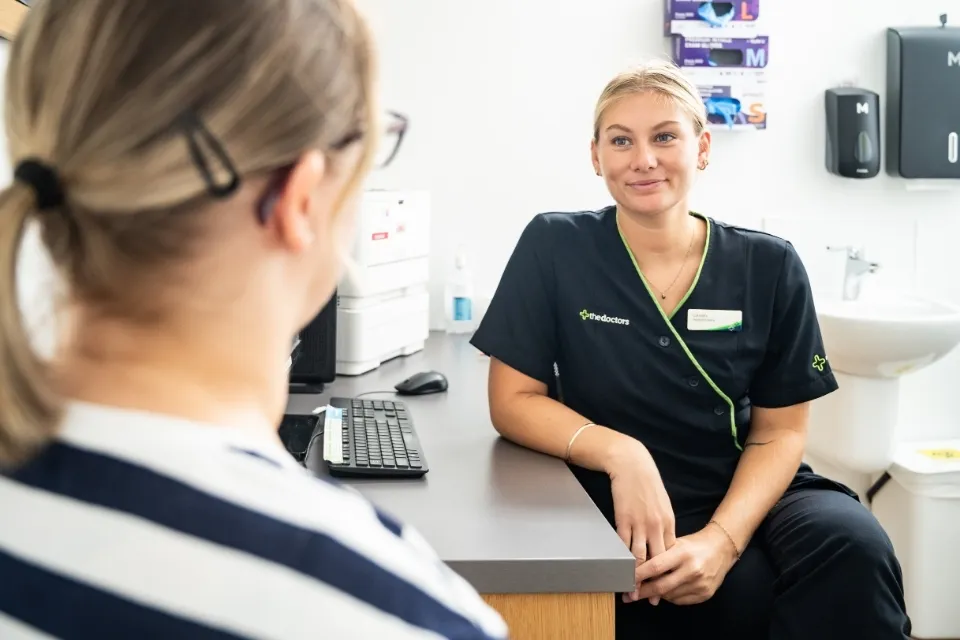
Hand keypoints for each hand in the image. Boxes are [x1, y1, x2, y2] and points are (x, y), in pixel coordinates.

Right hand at [605, 439, 675, 604]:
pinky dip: (621, 559)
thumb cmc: (647, 483)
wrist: (631, 464)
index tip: (666, 587)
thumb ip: (664, 524)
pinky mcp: (623, 519)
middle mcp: (656, 525)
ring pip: (638, 556)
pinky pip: (623, 544)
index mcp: (668, 522)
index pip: (670, 554)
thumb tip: (665, 542)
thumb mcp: (662, 503)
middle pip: (657, 560)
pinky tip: (619, 570)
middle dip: (653, 581)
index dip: (667, 573)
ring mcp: (639, 523)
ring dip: (634, 576)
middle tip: (649, 599)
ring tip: (631, 590)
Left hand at [632, 524, 738, 605]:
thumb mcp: (675, 543)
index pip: (655, 567)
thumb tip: (635, 568)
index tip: (626, 580)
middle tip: (629, 595)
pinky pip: (679, 600)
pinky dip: (669, 596)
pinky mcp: (704, 594)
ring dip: (655, 594)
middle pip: (661, 586)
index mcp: (683, 553)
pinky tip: (665, 590)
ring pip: (669, 595)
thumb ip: (658, 555)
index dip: (639, 575)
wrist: (721, 549)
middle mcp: (692, 570)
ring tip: (646, 590)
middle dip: (642, 592)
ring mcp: (699, 584)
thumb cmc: (694, 544)